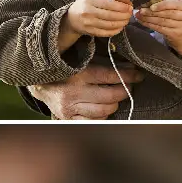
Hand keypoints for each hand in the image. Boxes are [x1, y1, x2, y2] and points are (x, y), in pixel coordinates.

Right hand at [28, 65, 144, 119]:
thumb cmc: (68, 69)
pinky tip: (103, 108)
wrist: (42, 84)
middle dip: (124, 91)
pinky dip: (102, 116)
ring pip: (104, 111)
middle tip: (129, 87)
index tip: (139, 75)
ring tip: (115, 97)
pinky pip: (93, 121)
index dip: (129, 76)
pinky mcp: (68, 118)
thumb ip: (106, 63)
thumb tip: (131, 68)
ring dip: (114, 104)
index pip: (111, 76)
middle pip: (110, 96)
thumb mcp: (84, 61)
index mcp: (79, 73)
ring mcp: (70, 107)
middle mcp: (74, 91)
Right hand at [63, 0, 132, 37]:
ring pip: (110, 25)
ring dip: (122, 23)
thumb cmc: (83, 2)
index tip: (129, 6)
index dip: (121, 6)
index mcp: (89, 0)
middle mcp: (89, 12)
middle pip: (111, 15)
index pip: (108, 4)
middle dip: (124, 15)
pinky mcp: (91, 32)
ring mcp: (89, 24)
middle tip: (130, 13)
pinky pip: (106, 33)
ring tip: (127, 19)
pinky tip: (121, 27)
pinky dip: (115, 31)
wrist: (71, 18)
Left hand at [136, 0, 181, 46]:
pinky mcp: (176, 34)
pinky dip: (150, 25)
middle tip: (141, 10)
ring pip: (162, 21)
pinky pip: (160, 28)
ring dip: (148, 18)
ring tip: (139, 15)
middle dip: (152, 12)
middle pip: (167, 13)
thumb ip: (167, 3)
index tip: (151, 6)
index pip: (174, 5)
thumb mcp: (177, 9)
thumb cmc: (180, 20)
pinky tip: (143, 22)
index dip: (162, 5)